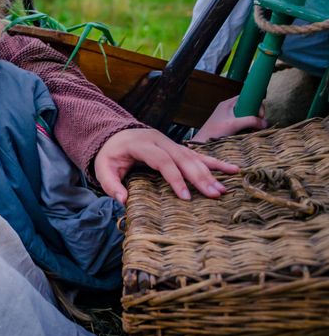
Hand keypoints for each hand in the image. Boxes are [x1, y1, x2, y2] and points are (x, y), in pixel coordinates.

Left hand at [93, 127, 238, 204]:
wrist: (114, 134)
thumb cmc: (110, 155)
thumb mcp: (103, 168)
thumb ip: (111, 185)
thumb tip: (123, 201)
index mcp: (140, 144)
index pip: (161, 160)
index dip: (174, 177)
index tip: (185, 197)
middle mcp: (158, 140)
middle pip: (182, 157)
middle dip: (199, 177)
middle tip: (213, 195)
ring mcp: (170, 142)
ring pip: (193, 156)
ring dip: (209, 173)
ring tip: (223, 190)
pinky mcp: (177, 147)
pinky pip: (199, 154)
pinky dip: (215, 162)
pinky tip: (233, 169)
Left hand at [191, 96, 267, 141]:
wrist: (202, 143)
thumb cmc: (214, 131)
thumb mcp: (234, 124)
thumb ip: (250, 121)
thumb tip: (266, 122)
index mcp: (228, 103)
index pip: (247, 97)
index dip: (256, 105)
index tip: (260, 115)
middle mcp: (229, 108)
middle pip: (248, 108)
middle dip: (255, 116)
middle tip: (258, 125)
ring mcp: (229, 117)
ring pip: (246, 117)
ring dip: (252, 124)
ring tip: (252, 131)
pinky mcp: (229, 126)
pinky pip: (243, 124)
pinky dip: (247, 128)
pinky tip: (247, 134)